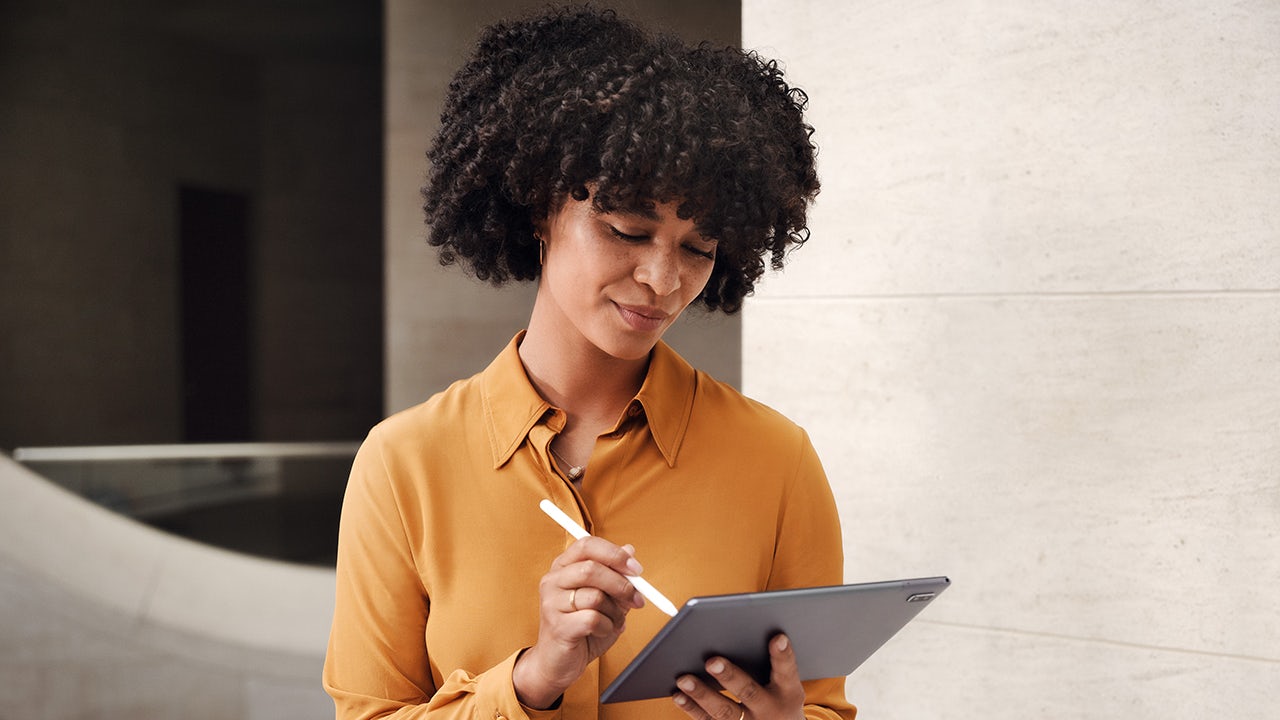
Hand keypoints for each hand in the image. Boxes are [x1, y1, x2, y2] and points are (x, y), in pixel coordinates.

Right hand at [513, 537, 645, 707]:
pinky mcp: (557, 625)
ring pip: (595, 596)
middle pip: (591, 569)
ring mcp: (551, 603)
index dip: (614, 554)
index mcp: (563, 567)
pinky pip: (593, 618)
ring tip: (614, 621)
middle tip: (636, 598)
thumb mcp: (604, 598)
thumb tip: (629, 550)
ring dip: (614, 611)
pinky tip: (602, 630)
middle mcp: (552, 580)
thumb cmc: (581, 627)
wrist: (558, 663)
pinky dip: (606, 626)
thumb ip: (615, 575)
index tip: (636, 569)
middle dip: (621, 584)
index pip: (587, 545)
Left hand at [671, 634, 805, 719]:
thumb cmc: (779, 699)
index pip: (786, 671)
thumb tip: (737, 631)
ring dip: (702, 694)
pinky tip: (678, 695)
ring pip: (724, 712)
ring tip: (684, 678)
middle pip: (749, 692)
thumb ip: (770, 664)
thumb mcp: (785, 686)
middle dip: (730, 677)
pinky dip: (692, 708)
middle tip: (712, 661)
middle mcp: (770, 710)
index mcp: (788, 692)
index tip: (777, 637)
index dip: (782, 655)